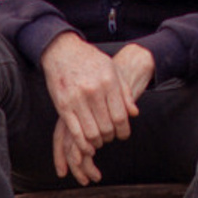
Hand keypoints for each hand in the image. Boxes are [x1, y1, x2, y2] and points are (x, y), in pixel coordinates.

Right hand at [41, 31, 147, 180]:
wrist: (64, 51)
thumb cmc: (91, 61)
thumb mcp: (112, 70)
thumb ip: (124, 91)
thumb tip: (134, 113)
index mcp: (109, 82)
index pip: (120, 116)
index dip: (124, 130)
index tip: (123, 135)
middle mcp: (93, 91)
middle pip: (106, 127)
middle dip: (110, 136)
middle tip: (110, 137)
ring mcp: (77, 99)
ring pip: (91, 132)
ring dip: (97, 142)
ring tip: (99, 140)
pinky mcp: (63, 106)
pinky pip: (74, 132)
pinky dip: (82, 143)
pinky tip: (87, 146)